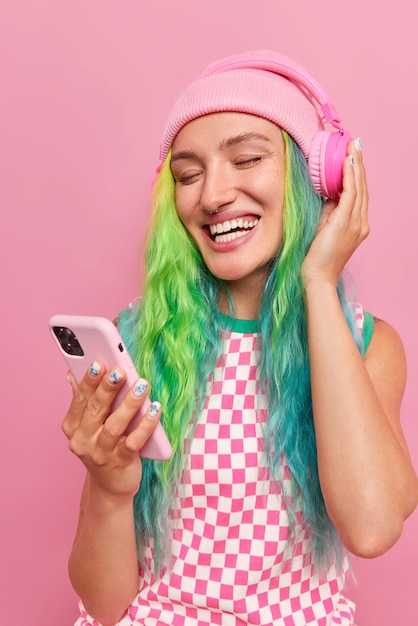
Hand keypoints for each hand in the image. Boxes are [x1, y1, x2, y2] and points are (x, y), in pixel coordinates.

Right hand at [62, 363, 161, 500]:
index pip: (80, 399)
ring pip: (114, 425)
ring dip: (129, 404)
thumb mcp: (89, 424)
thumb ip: (84, 400)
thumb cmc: (102, 446)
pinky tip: (155, 409)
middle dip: (107, 388)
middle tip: (120, 370)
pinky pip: (134, 441)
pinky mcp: (121, 462)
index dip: (89, 380)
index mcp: (72, 426)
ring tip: (142, 385)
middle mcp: (83, 440)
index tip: (98, 363)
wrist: (111, 486)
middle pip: (95, 409)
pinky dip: (145, 424)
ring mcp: (101, 453)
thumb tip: (71, 373)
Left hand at [302, 139, 368, 287]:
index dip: (357, 173)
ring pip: (359, 187)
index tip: (353, 156)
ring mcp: (356, 223)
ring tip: (353, 147)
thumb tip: (326, 195)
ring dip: (356, 165)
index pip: (359, 193)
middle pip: (363, 187)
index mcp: (358, 224)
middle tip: (355, 144)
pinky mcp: (346, 223)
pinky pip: (350, 194)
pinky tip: (348, 163)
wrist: (318, 278)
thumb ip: (329, 212)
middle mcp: (361, 222)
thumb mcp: (324, 229)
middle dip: (359, 164)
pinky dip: (349, 177)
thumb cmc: (317, 257)